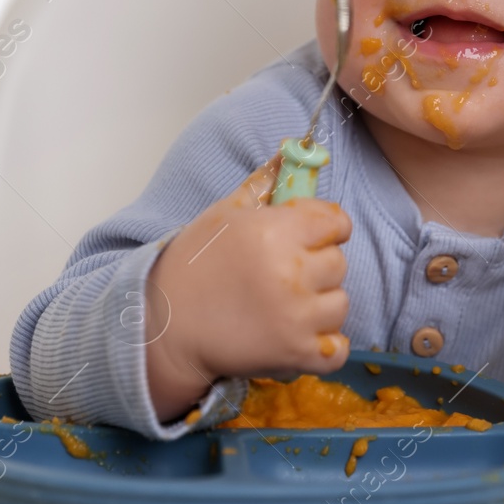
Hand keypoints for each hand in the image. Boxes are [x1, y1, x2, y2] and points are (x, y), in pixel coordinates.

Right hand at [144, 152, 352, 421]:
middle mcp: (291, 271)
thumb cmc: (191, 266)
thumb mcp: (223, 214)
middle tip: (285, 275)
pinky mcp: (297, 353)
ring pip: (340, 303)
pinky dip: (325, 345)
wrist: (164, 327)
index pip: (337, 222)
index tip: (310, 238)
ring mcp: (297, 316)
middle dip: (318, 267)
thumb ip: (262, 184)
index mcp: (275, 231)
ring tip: (286, 307)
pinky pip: (338, 347)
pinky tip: (299, 335)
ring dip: (320, 306)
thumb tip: (290, 151)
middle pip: (339, 263)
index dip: (325, 228)